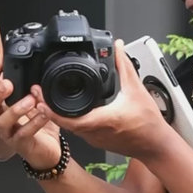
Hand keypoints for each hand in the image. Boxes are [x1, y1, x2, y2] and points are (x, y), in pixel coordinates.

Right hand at [0, 78, 61, 168]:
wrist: (47, 150)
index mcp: (2, 104)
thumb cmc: (38, 123)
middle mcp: (1, 118)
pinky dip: (34, 123)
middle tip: (8, 84)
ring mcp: (8, 132)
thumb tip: (35, 75)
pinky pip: (23, 133)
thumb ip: (34, 89)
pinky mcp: (18, 144)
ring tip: (31, 100)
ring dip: (16, 109)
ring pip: (3, 121)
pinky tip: (43, 114)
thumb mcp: (37, 102)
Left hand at [31, 39, 172, 161]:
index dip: (50, 110)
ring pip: (69, 128)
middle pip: (63, 123)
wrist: (155, 145)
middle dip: (47, 108)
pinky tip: (66, 109)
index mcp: (101, 120)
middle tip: (36, 94)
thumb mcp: (136, 89)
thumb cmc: (148, 123)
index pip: (68, 119)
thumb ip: (124, 65)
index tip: (40, 99)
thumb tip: (117, 47)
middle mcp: (94, 132)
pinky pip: (78, 130)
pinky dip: (68, 120)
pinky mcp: (97, 141)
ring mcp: (94, 139)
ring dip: (56, 115)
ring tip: (45, 99)